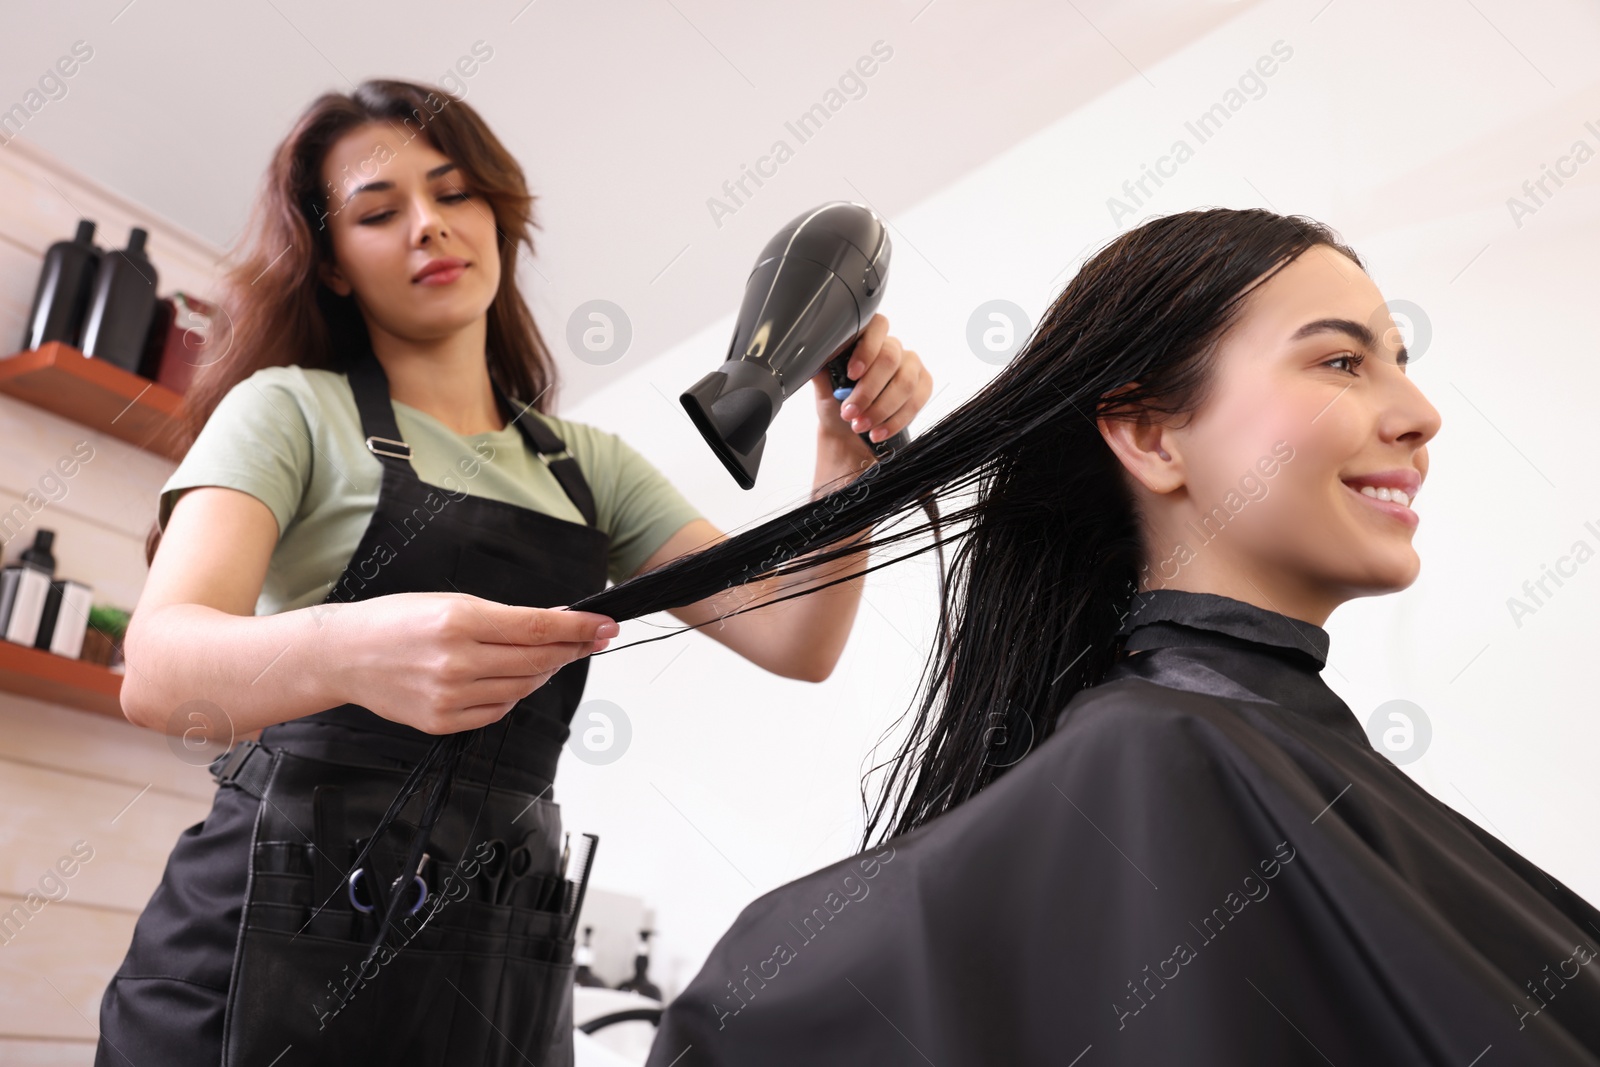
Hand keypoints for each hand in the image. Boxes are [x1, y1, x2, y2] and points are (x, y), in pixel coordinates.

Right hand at [326, 592, 616, 734]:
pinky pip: (498, 710)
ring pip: (523, 687)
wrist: (346, 655)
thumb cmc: (397, 621)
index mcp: (461, 622)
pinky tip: (512, 678)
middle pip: (538, 660)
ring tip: (549, 656)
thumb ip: (506, 617)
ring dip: (544, 671)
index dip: (580, 629)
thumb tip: (556, 622)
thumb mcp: (452, 602)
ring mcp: (450, 696)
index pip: (539, 627)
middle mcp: (457, 662)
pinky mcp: (443, 721)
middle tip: (593, 640)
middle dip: (573, 649)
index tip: (606, 626)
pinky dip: (514, 693)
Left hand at [811, 313, 931, 463]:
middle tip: (849, 412)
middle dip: (868, 391)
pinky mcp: (923, 386)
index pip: (876, 326)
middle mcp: (892, 347)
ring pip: (905, 383)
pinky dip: (895, 421)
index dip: (866, 350)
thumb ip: (820, 367)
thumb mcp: (823, 384)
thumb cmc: (836, 401)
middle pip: (890, 359)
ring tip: (861, 425)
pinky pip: (916, 401)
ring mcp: (911, 365)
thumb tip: (809, 357)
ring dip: (881, 409)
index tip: (851, 374)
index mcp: (868, 337)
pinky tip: (878, 431)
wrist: (848, 429)